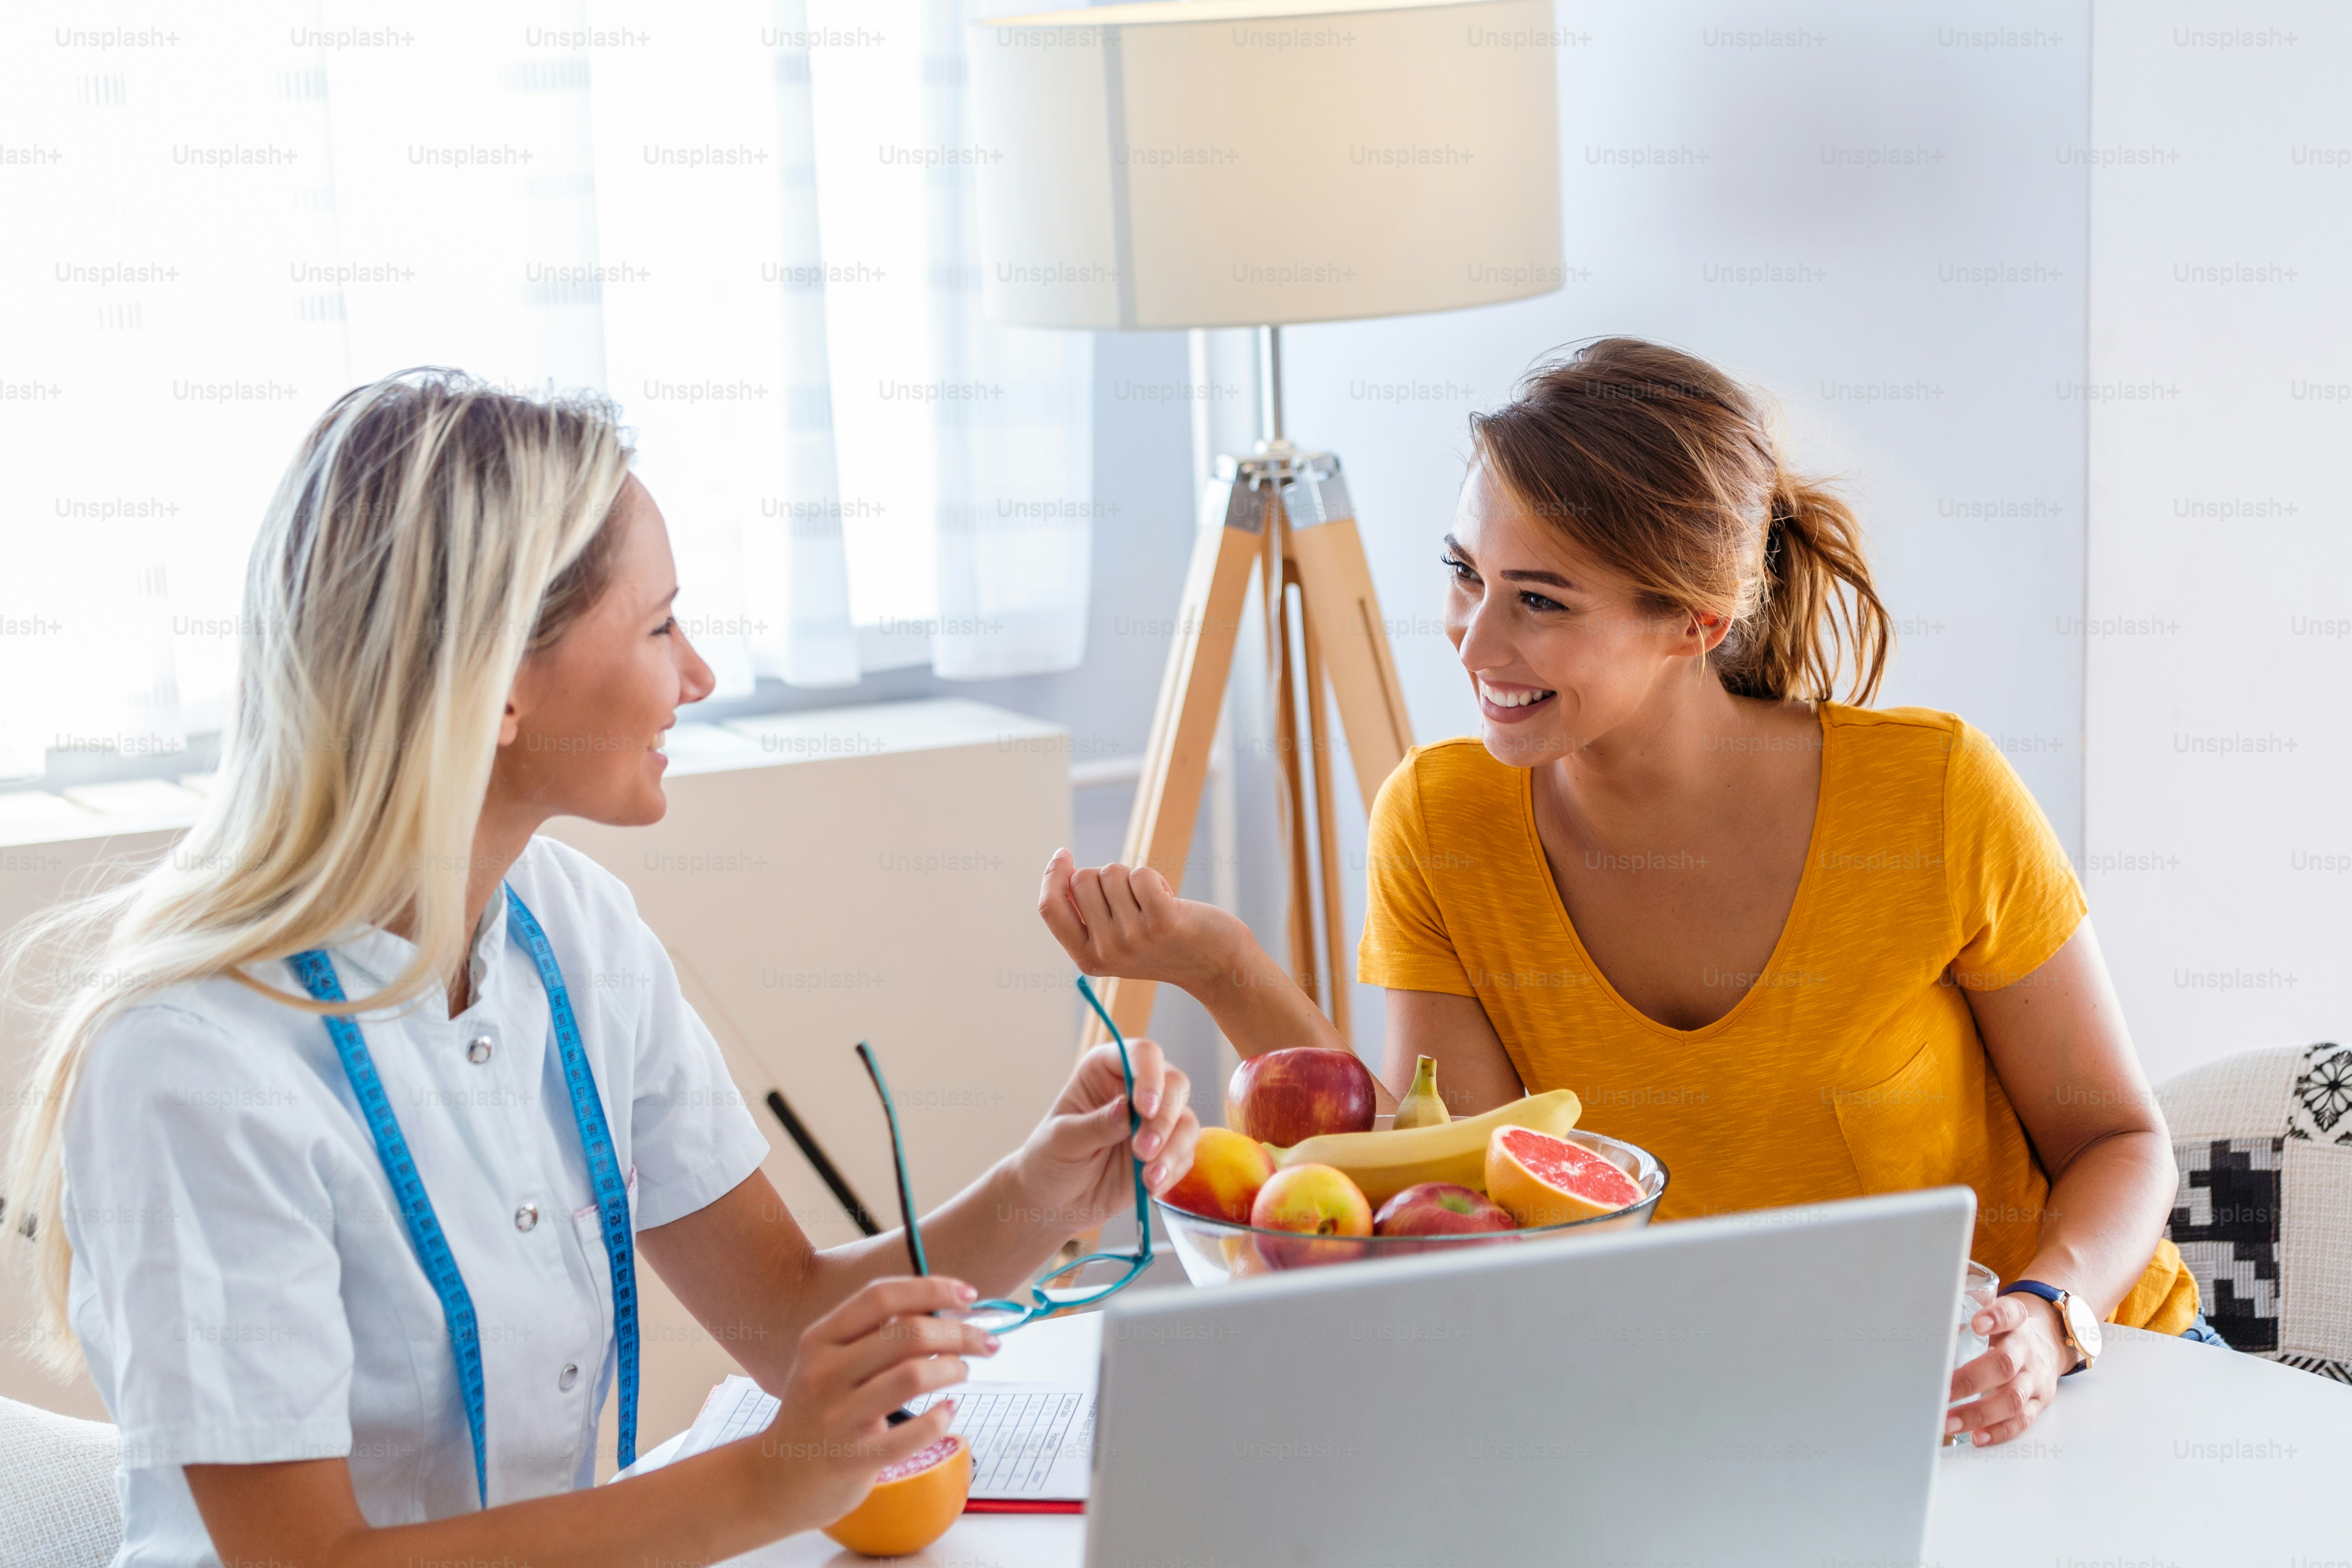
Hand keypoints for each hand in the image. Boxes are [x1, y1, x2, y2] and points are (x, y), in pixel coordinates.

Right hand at [754, 1277, 995, 1530]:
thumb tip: (943, 1306)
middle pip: (908, 1333)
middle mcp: (825, 1372)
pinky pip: (913, 1434)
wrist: (779, 1478)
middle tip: (984, 1342)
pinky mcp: (854, 1458)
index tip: (969, 1294)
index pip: (881, 1295)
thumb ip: (875, 1334)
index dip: (932, 1288)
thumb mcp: (831, 1362)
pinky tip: (948, 1411)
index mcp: (820, 1338)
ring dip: (953, 1368)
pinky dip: (941, 1418)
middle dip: (959, 1332)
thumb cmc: (820, 1410)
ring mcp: (838, 1417)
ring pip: (914, 1375)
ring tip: (962, 1371)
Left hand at [1014, 1035, 1199, 1234]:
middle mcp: (1135, 1089)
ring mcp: (1153, 1121)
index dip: (1150, 1076)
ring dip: (1172, 1149)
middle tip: (1143, 1151)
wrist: (1055, 1202)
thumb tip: (1126, 1109)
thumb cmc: (1050, 1160)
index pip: (1142, 1054)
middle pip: (1174, 1083)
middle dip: (1164, 1119)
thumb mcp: (1063, 1140)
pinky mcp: (1165, 1151)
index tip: (1144, 1110)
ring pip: (1186, 1121)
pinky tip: (1151, 1186)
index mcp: (1106, 1070)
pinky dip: (1173, 1170)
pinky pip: (1185, 1154)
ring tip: (1149, 1178)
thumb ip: (1096, 1124)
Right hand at [1038, 848, 1246, 991]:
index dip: (1051, 876)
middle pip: (1081, 880)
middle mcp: (1106, 951)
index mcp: (1087, 959)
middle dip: (1106, 877)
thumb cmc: (1164, 945)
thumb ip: (1087, 916)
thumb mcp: (1116, 942)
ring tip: (1153, 904)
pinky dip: (1154, 878)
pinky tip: (1170, 900)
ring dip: (1133, 878)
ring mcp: (1132, 938)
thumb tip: (1062, 872)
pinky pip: (1140, 873)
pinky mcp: (1160, 921)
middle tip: (1133, 901)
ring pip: (1111, 873)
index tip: (1063, 855)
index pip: (1050, 908)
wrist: (1216, 965)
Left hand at [1947, 1291, 2070, 1445]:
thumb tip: (1927, 1312)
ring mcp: (2034, 1378)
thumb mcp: (1996, 1311)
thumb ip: (1968, 1308)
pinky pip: (2022, 1420)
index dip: (1995, 1318)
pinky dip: (1999, 1431)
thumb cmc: (2009, 1329)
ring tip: (1950, 1422)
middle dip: (1970, 1381)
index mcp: (2016, 1322)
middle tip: (1942, 1392)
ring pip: (2012, 1399)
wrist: (2051, 1341)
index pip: (2010, 1314)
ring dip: (1979, 1414)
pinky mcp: (2038, 1401)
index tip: (1977, 1324)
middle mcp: (2026, 1350)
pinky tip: (1977, 1437)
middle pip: (2004, 1365)